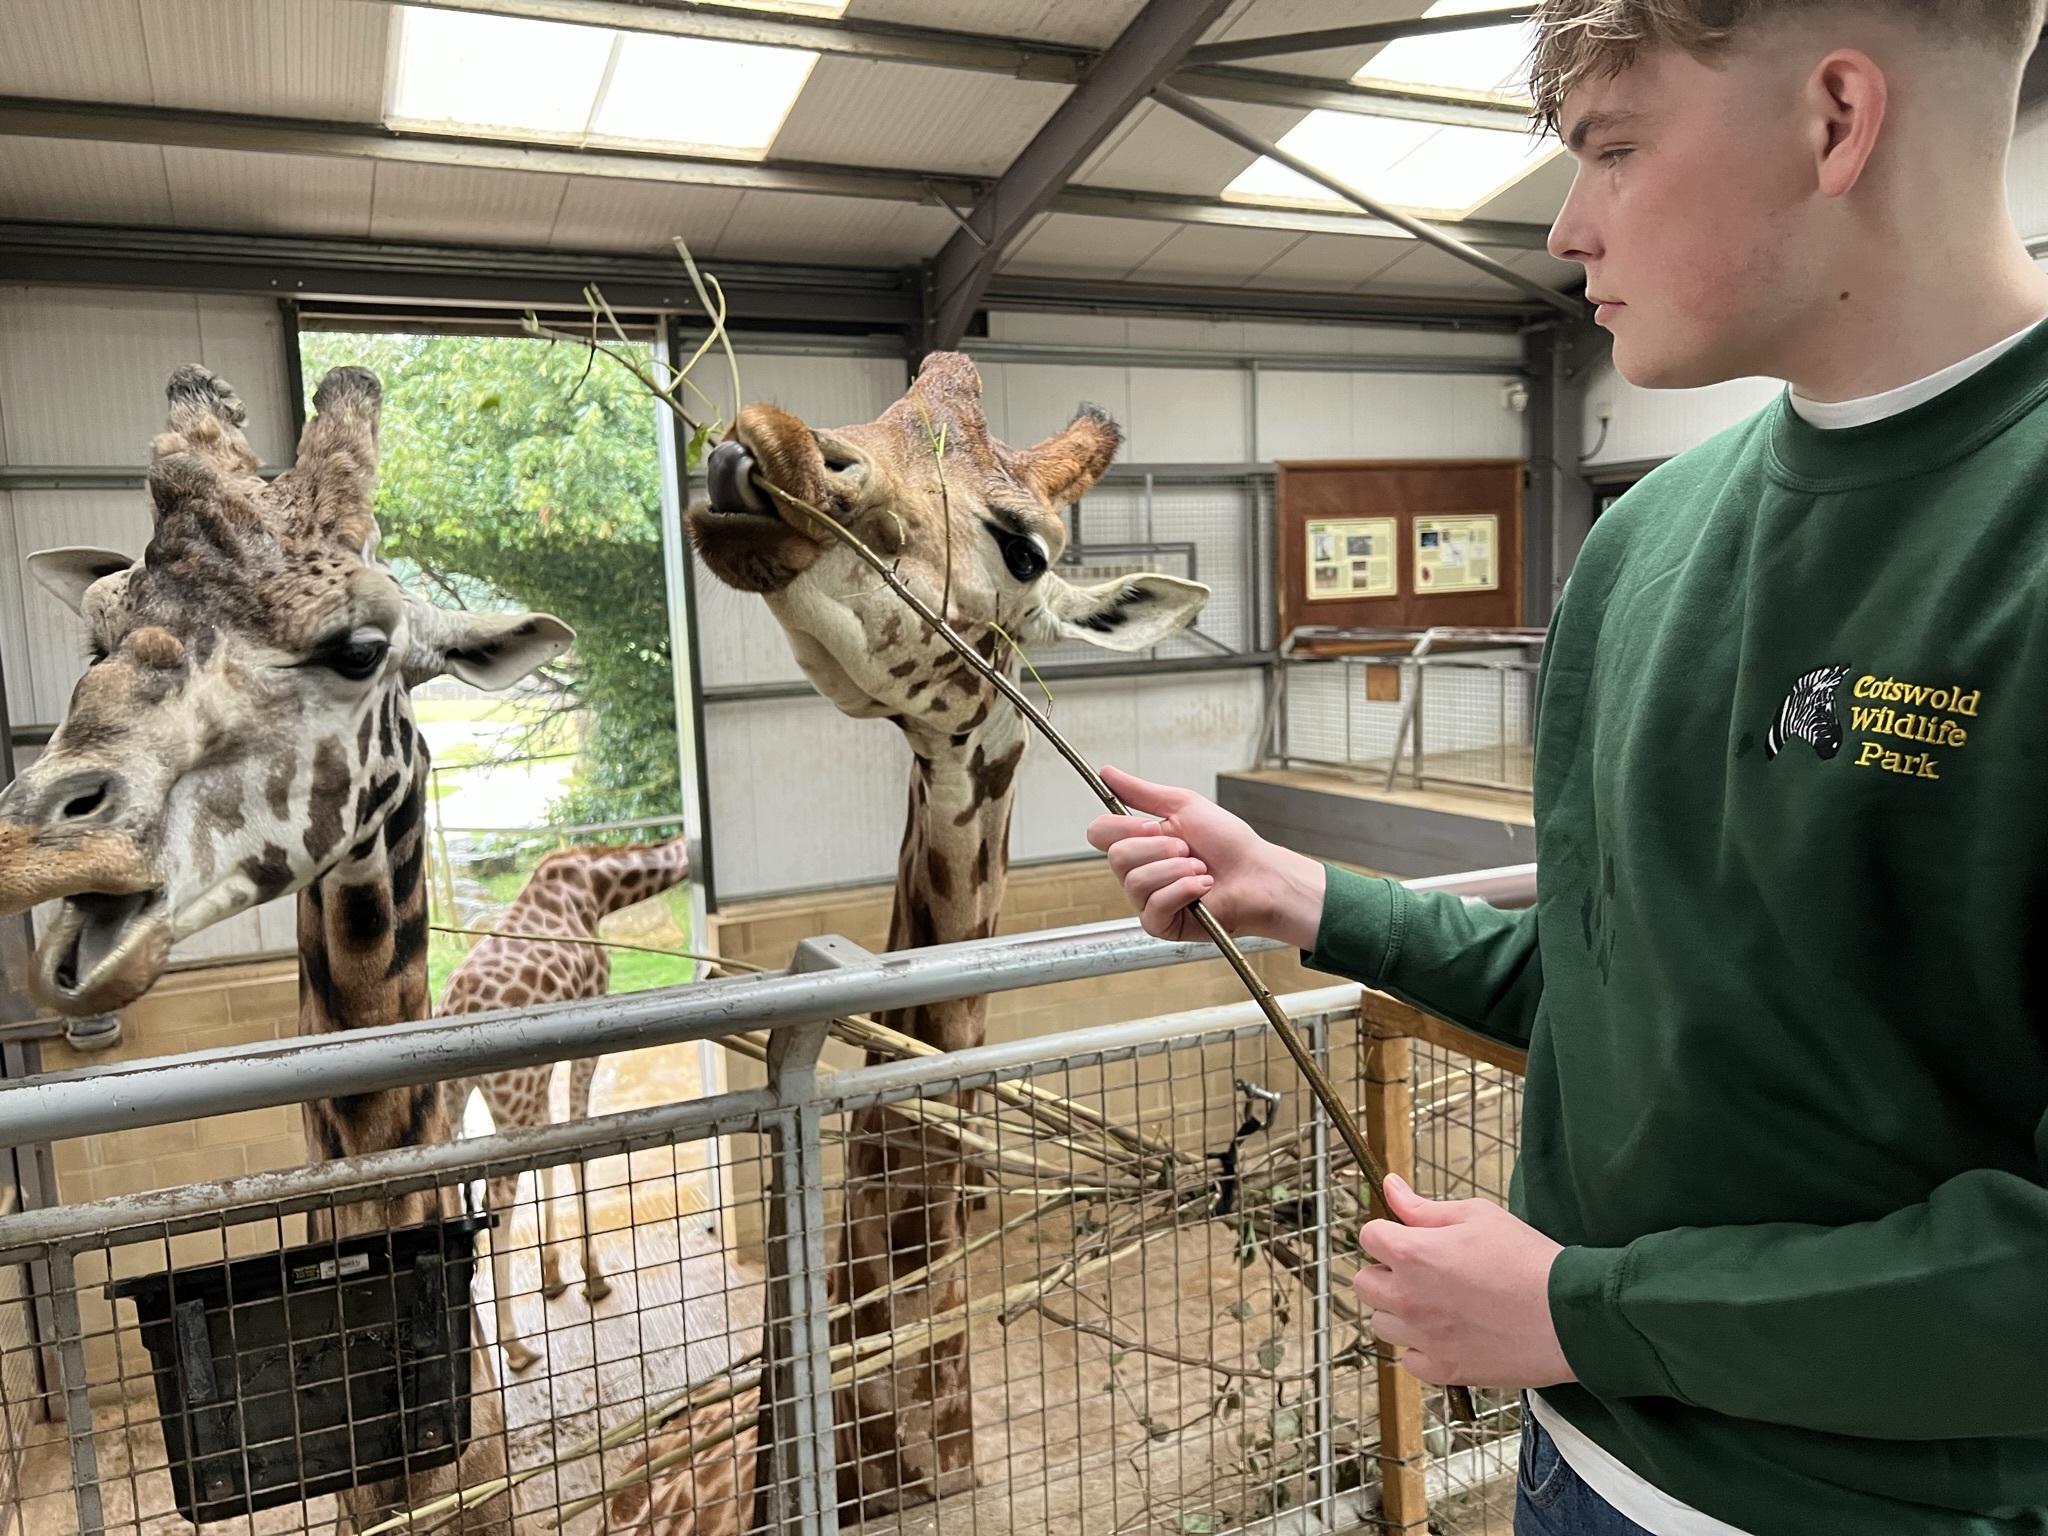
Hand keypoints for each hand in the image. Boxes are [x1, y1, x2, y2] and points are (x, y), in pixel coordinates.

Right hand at [1085, 767, 1325, 947]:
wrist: (1258, 874)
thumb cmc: (1229, 843)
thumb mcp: (1184, 805)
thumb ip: (1141, 792)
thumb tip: (1107, 773)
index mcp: (1140, 843)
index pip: (1099, 833)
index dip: (1122, 827)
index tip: (1151, 824)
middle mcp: (1138, 871)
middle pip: (1116, 857)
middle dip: (1159, 848)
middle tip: (1188, 849)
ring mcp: (1147, 900)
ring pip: (1135, 882)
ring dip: (1176, 870)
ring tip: (1201, 869)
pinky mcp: (1161, 924)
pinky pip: (1155, 906)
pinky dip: (1184, 891)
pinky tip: (1203, 888)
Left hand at [1354, 1175, 1574, 1389]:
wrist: (1568, 1315)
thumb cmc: (1527, 1259)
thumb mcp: (1477, 1216)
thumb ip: (1424, 1207)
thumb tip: (1391, 1188)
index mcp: (1412, 1255)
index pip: (1369, 1237)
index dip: (1388, 1232)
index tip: (1409, 1236)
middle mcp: (1407, 1299)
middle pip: (1365, 1283)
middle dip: (1386, 1272)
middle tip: (1421, 1269)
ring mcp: (1423, 1339)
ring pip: (1382, 1324)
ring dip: (1399, 1311)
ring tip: (1436, 1303)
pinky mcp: (1444, 1371)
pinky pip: (1410, 1359)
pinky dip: (1421, 1347)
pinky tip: (1447, 1333)